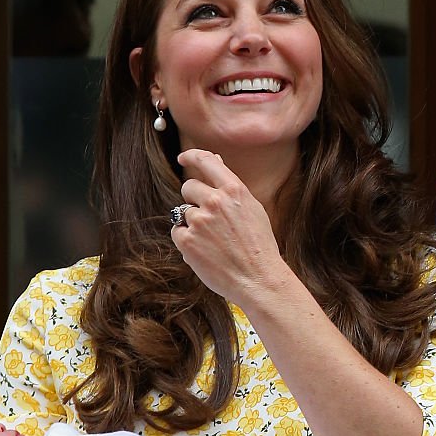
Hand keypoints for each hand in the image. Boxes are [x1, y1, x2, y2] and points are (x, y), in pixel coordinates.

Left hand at [172, 149, 283, 304]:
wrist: (258, 279)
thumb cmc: (258, 246)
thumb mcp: (252, 208)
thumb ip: (230, 186)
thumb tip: (214, 159)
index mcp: (234, 190)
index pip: (206, 161)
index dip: (191, 156)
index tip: (183, 157)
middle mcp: (215, 201)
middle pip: (188, 187)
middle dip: (193, 199)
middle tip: (207, 219)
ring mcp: (199, 221)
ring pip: (182, 212)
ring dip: (192, 224)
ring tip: (213, 241)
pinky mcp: (187, 241)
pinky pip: (176, 232)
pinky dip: (186, 240)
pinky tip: (204, 251)